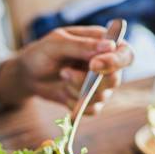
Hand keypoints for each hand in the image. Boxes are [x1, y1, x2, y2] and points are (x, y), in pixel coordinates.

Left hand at [10, 26, 133, 114]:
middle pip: (114, 80)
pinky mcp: (91, 102)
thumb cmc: (43, 53)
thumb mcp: (57, 44)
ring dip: (77, 90)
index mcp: (104, 44)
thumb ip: (82, 45)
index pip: (125, 55)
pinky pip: (92, 110)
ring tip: (62, 76)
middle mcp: (107, 66)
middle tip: (65, 72)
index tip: (94, 65)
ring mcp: (100, 85)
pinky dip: (75, 104)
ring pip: (101, 96)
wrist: (29, 74)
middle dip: (87, 80)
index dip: (115, 62)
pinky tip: (63, 92)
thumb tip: (109, 46)